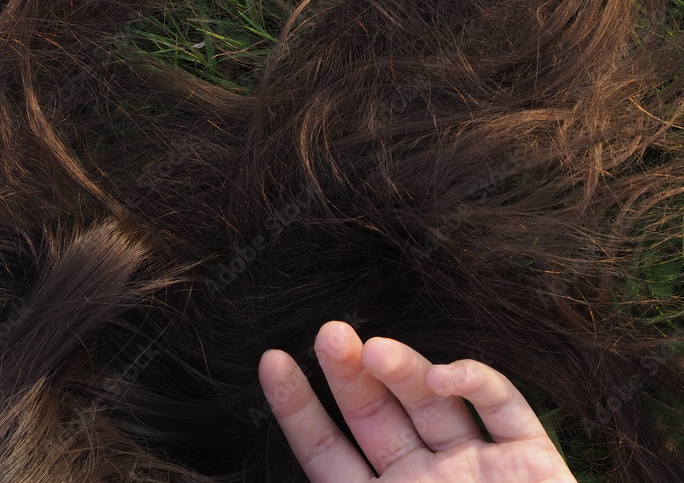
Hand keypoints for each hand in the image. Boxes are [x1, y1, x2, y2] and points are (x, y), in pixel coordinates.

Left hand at [258, 321, 574, 481]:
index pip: (328, 451)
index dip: (299, 408)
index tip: (271, 361)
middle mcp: (426, 481)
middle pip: (375, 415)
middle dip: (349, 373)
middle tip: (329, 334)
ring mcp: (477, 467)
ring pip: (430, 401)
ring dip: (403, 368)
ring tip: (374, 349)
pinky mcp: (531, 461)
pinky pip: (503, 407)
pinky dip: (474, 382)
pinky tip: (444, 377)